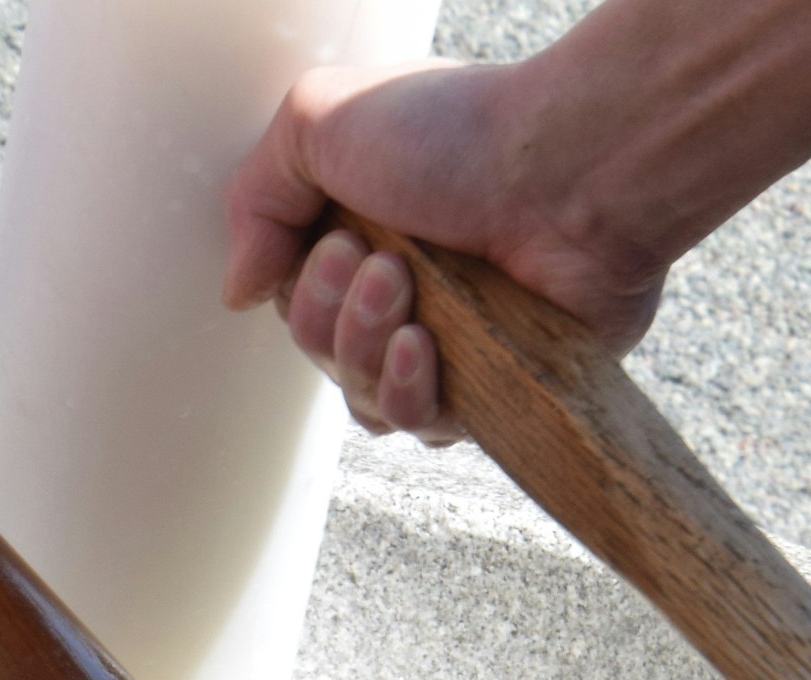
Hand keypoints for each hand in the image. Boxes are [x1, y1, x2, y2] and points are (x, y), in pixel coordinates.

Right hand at [224, 61, 669, 443]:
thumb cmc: (459, 131)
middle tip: (380, 260)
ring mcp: (450, 346)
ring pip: (361, 400)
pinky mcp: (495, 389)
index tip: (336, 241)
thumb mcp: (316, 120)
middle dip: (331, 314)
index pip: (291, 301)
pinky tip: (424, 345)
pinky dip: (407, 391)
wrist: (570, 172)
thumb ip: (255, 198)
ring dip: (364, 347)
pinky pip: (420, 428)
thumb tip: (240, 289)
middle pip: (319, 354)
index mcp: (363, 233)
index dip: (298, 288)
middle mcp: (404, 292)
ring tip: (407, 288)